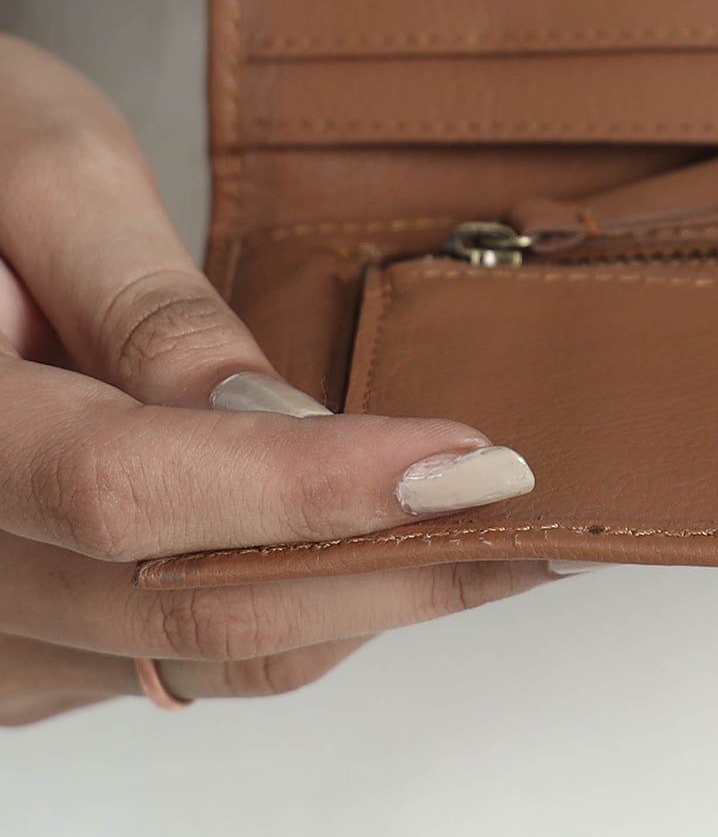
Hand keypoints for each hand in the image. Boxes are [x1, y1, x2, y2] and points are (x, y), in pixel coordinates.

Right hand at [0, 36, 549, 726]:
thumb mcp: (53, 176)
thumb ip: (151, 308)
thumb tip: (281, 420)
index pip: (127, 489)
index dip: (315, 490)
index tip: (473, 466)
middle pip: (182, 607)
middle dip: (390, 572)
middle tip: (546, 524)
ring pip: (190, 658)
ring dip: (354, 601)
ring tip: (490, 535)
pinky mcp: (13, 639)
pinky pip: (163, 660)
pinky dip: (285, 606)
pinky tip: (369, 544)